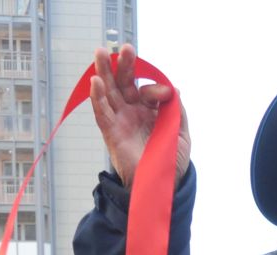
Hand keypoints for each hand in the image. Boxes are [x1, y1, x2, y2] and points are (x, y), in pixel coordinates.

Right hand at [88, 44, 190, 189]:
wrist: (162, 185)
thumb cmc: (171, 161)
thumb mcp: (181, 134)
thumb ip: (178, 111)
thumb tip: (173, 89)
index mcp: (150, 110)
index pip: (148, 89)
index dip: (155, 87)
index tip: (165, 94)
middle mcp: (133, 111)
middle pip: (124, 83)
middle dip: (124, 65)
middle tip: (125, 47)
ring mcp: (121, 120)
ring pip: (109, 92)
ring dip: (104, 72)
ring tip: (101, 52)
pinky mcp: (111, 132)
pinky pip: (102, 112)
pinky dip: (97, 97)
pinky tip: (95, 81)